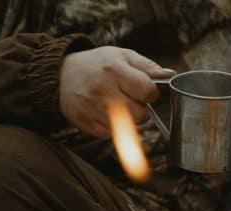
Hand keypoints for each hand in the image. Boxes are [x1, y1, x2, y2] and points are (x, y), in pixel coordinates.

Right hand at [59, 46, 175, 138]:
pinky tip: (104, 113)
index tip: (144, 89)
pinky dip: (112, 127)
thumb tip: (171, 75)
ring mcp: (92, 110)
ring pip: (128, 129)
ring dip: (128, 119)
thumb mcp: (122, 55)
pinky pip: (111, 135)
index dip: (151, 92)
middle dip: (141, 108)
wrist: (60, 75)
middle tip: (130, 98)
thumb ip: (148, 66)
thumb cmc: (97, 64)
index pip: (148, 92)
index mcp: (114, 70)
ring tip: (117, 104)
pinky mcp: (85, 124)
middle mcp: (103, 92)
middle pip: (141, 115)